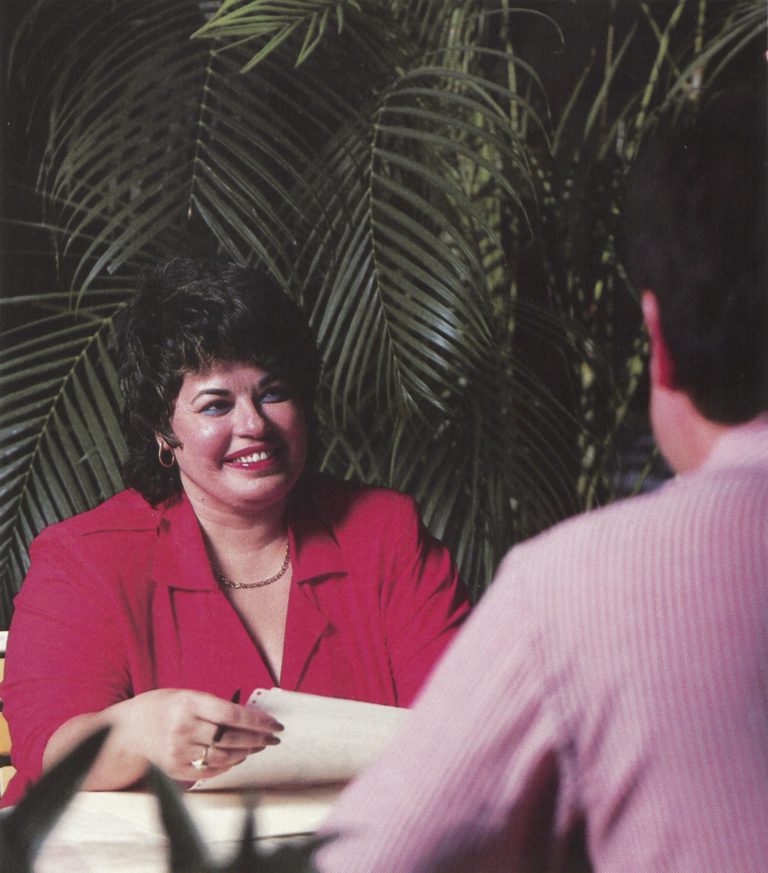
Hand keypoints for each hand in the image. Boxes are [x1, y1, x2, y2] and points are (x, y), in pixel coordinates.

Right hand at [113, 688, 283, 779]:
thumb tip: (250, 717)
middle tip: (273, 737)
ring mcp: (178, 751)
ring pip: (223, 757)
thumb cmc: (163, 707)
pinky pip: (209, 771)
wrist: (128, 730)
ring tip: (258, 746)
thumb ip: (214, 706)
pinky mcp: (175, 769)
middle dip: (258, 739)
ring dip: (246, 753)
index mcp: (188, 703)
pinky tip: (238, 758)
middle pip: (230, 738)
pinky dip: (228, 765)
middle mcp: (182, 728)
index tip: (275, 724)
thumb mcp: (187, 695)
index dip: (258, 721)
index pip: (232, 714)